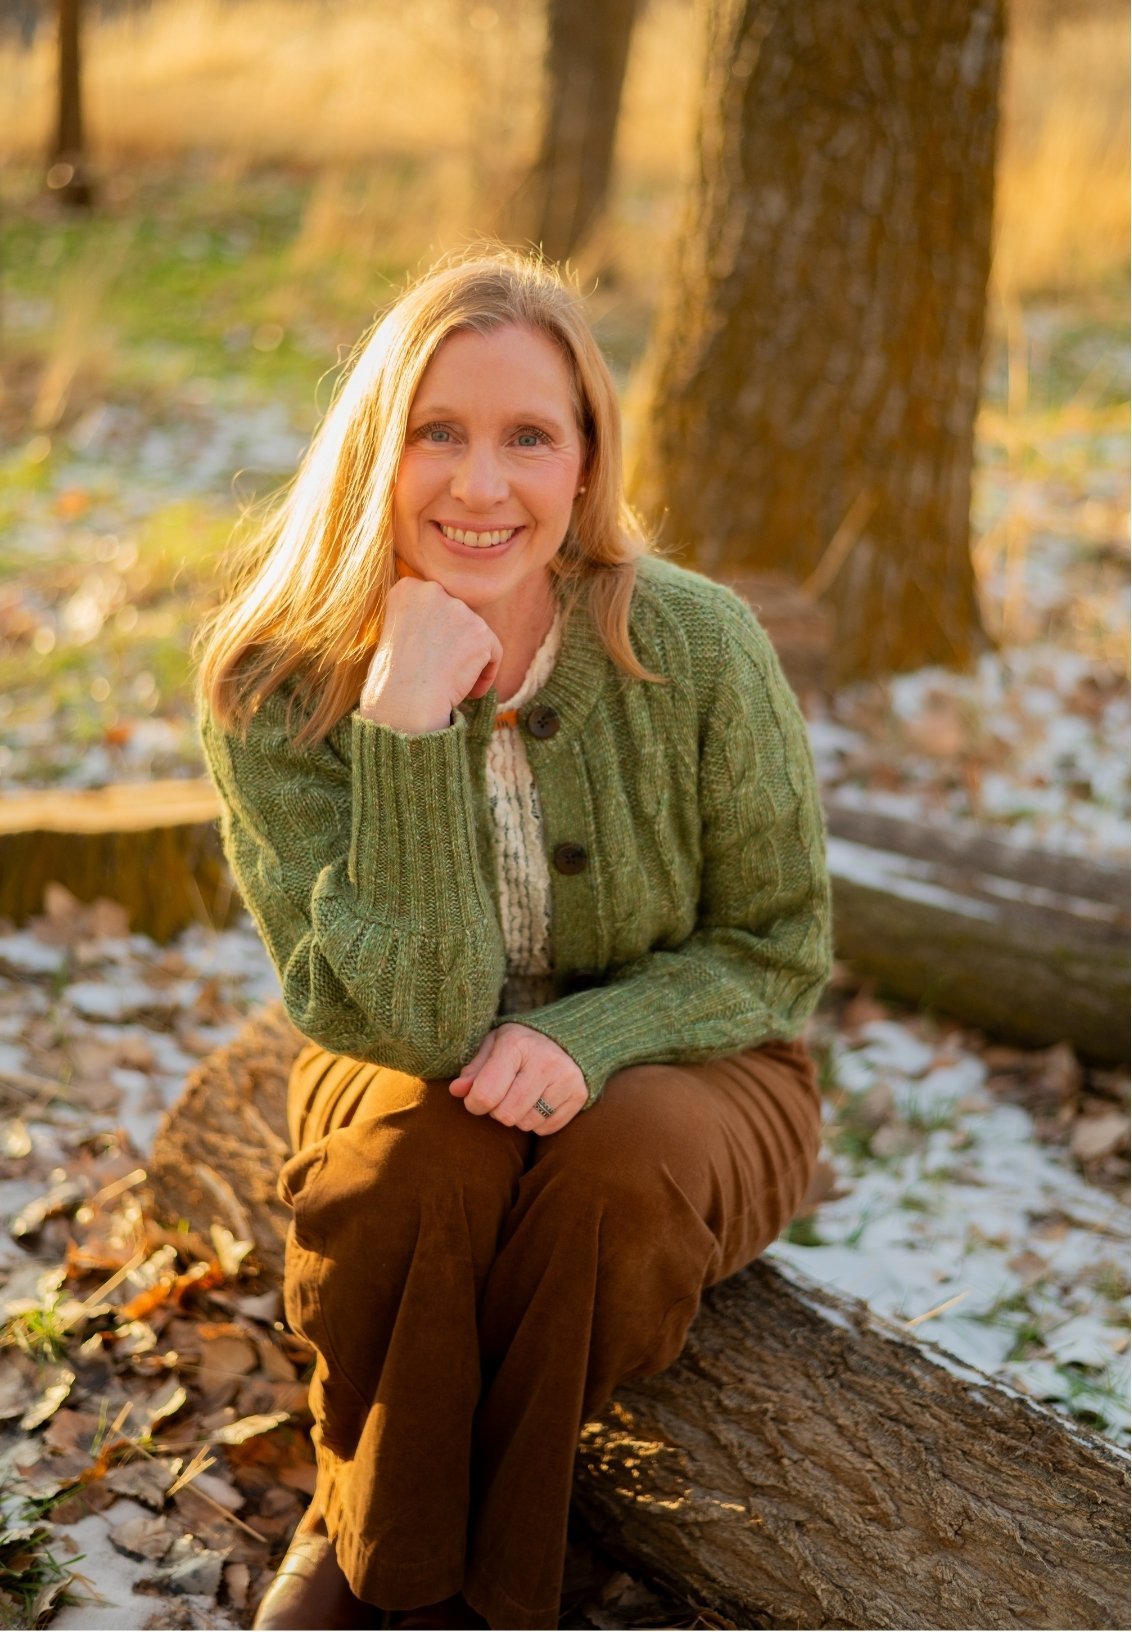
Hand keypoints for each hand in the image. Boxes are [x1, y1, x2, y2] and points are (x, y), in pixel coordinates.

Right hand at [359, 577, 501, 732]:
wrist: (405, 701)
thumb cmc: (393, 680)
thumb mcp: (395, 636)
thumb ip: (421, 620)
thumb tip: (450, 629)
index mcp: (407, 589)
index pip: (434, 605)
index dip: (433, 634)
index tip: (425, 656)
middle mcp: (433, 591)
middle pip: (457, 617)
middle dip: (453, 644)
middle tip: (439, 671)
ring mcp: (459, 610)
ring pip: (475, 635)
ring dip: (468, 660)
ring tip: (450, 684)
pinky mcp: (481, 632)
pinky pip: (493, 653)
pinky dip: (484, 675)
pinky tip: (468, 692)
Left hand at [450, 1024, 586, 1134]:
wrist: (565, 1038)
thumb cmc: (519, 1045)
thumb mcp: (492, 1047)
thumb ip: (473, 1070)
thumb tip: (456, 1091)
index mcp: (516, 1044)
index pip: (486, 1093)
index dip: (474, 1104)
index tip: (476, 1099)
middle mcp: (545, 1061)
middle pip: (506, 1114)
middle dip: (497, 1111)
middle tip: (502, 1096)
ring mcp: (566, 1078)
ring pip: (526, 1124)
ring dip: (517, 1117)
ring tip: (520, 1097)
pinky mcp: (579, 1095)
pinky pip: (547, 1129)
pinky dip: (537, 1122)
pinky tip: (538, 1102)